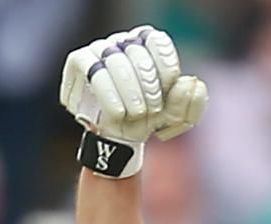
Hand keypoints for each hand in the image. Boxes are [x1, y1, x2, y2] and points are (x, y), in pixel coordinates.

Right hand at [60, 26, 206, 177]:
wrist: (121, 135)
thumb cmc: (151, 118)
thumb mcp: (178, 116)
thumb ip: (191, 102)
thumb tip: (191, 81)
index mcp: (150, 47)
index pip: (157, 42)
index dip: (165, 66)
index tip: (168, 88)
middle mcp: (125, 42)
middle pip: (138, 52)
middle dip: (149, 86)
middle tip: (152, 108)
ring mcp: (101, 49)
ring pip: (116, 62)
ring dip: (130, 93)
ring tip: (136, 113)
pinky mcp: (79, 60)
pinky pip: (92, 71)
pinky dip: (109, 95)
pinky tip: (118, 112)